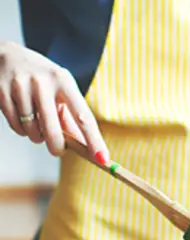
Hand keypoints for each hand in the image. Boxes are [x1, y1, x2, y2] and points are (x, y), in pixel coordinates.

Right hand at [0, 41, 108, 160]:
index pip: (83, 117)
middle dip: (57, 147)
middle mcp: (43, 82)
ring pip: (33, 131)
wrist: (5, 54)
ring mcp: (20, 86)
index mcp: (64, 80)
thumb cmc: (42, 79)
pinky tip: (23, 117)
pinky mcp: (2, 92)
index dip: (94, 141)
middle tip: (58, 150)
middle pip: (54, 131)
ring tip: (37, 123)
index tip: (103, 159)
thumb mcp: (61, 90)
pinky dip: (22, 130)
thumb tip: (85, 148)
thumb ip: (71, 118)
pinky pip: (16, 126)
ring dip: (37, 136)